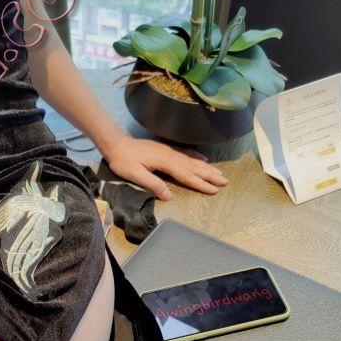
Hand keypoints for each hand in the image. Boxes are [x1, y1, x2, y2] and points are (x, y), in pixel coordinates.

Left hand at [103, 134, 227, 200]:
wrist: (116, 144)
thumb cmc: (123, 160)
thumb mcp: (134, 174)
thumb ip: (152, 184)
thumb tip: (169, 196)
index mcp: (164, 162)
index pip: (186, 175)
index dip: (200, 183)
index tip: (213, 190)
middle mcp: (170, 155)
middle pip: (194, 167)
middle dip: (210, 175)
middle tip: (224, 182)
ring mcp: (169, 151)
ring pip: (192, 160)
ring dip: (206, 167)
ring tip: (219, 173)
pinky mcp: (166, 150)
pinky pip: (186, 153)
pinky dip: (197, 156)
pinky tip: (204, 159)